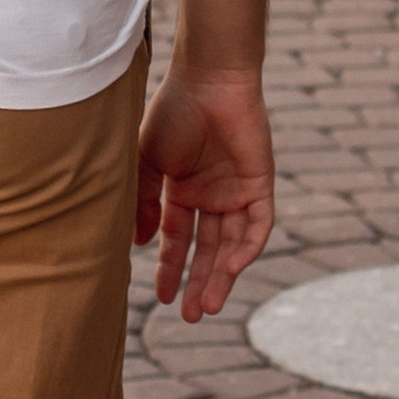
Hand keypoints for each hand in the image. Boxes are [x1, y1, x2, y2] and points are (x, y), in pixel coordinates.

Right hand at [136, 64, 273, 323]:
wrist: (208, 81)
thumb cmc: (172, 113)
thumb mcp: (147, 162)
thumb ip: (143, 201)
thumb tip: (138, 244)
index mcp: (182, 190)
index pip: (176, 238)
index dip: (169, 267)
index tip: (159, 297)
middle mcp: (210, 196)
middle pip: (206, 249)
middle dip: (197, 282)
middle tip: (188, 317)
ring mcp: (236, 192)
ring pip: (231, 245)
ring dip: (221, 275)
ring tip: (206, 305)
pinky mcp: (260, 185)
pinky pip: (257, 225)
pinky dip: (247, 248)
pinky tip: (232, 268)